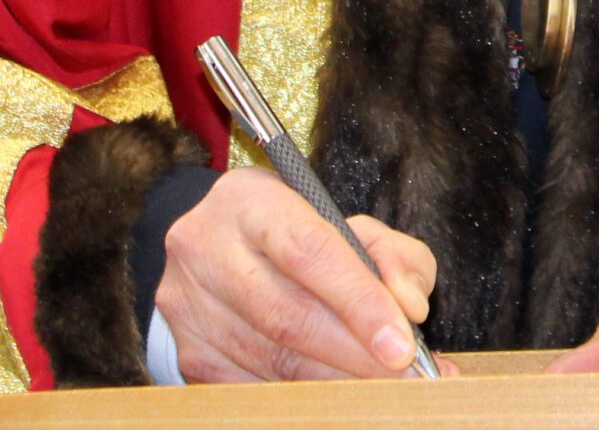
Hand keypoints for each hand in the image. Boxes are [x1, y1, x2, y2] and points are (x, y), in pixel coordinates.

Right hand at [155, 167, 435, 382]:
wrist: (218, 244)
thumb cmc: (297, 231)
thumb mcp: (349, 221)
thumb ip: (391, 254)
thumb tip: (410, 308)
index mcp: (249, 201)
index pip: (309, 252)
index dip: (359, 301)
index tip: (403, 343)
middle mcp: (206, 249)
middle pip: (288, 315)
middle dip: (354, 353)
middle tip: (404, 378)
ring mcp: (188, 306)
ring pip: (269, 359)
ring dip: (334, 382)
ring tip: (382, 391)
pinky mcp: (188, 351)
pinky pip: (249, 387)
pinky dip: (300, 397)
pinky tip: (337, 398)